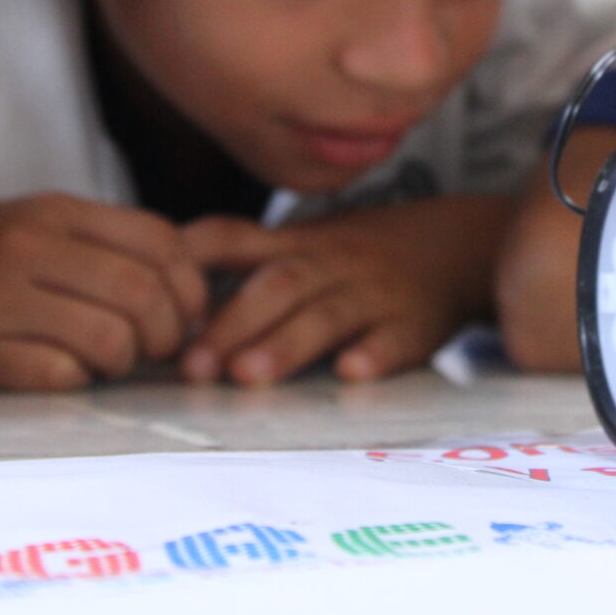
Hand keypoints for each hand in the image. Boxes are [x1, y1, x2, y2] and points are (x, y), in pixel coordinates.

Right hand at [0, 194, 206, 390]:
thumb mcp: (29, 227)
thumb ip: (102, 245)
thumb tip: (194, 291)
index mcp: (50, 210)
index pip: (162, 242)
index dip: (191, 288)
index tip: (184, 316)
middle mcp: (23, 244)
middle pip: (144, 293)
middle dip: (168, 335)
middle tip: (153, 353)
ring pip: (109, 339)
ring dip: (122, 364)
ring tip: (103, 364)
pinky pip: (56, 375)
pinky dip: (75, 383)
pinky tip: (59, 374)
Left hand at [177, 196, 509, 385]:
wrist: (459, 244)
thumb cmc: (361, 253)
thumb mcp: (300, 239)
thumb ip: (235, 251)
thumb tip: (157, 273)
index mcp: (296, 244)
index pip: (236, 240)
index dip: (195, 260)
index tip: (156, 295)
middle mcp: (330, 265)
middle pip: (278, 285)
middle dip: (234, 323)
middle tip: (194, 365)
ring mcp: (373, 295)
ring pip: (327, 315)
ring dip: (286, 344)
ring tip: (248, 375)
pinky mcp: (414, 327)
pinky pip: (396, 338)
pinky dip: (375, 354)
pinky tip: (351, 371)